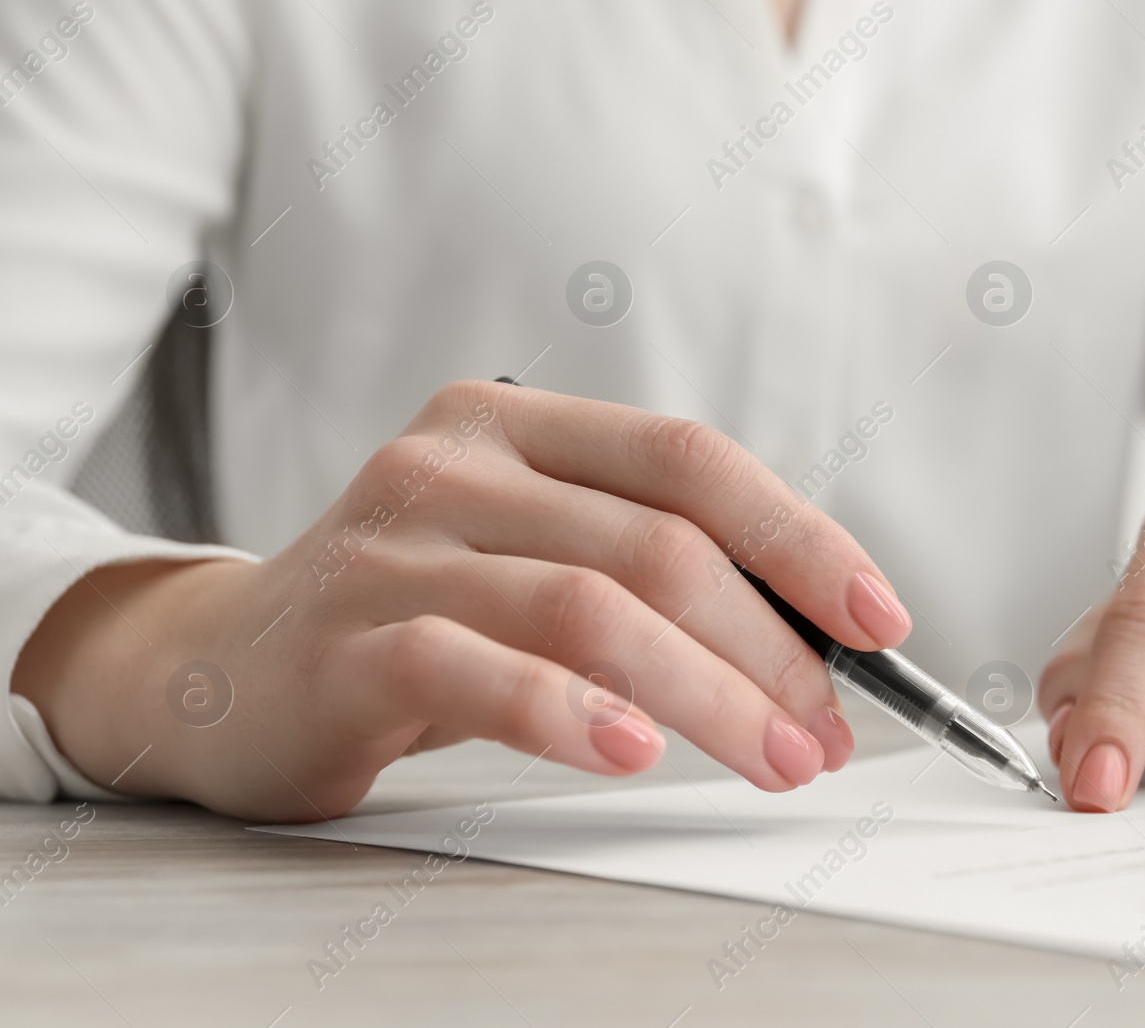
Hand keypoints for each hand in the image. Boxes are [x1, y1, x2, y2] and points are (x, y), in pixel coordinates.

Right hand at [14, 381, 912, 819]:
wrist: (229, 665)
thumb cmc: (418, 614)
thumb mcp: (534, 557)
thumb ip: (645, 568)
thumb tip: (811, 641)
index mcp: (521, 425)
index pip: (690, 461)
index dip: (798, 537)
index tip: (878, 621)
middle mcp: (455, 461)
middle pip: (657, 543)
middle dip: (768, 647)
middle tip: (823, 732)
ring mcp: (393, 544)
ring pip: (588, 606)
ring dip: (706, 694)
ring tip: (773, 757)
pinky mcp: (344, 638)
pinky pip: (477, 668)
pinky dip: (569, 713)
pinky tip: (633, 754)